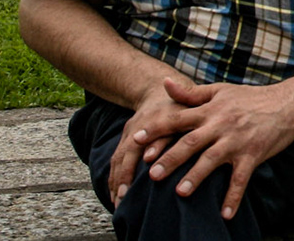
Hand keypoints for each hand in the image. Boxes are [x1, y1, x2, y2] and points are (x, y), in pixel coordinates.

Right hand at [107, 80, 189, 207]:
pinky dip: (115, 176)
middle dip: (119, 182)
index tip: (126, 193)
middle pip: (121, 160)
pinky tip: (116, 192)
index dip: (127, 173)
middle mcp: (132, 132)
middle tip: (120, 203)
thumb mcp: (178, 115)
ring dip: (114, 182)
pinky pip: (117, 160)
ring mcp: (127, 136)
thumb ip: (164, 135)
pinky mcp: (127, 139)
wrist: (160, 89)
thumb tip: (148, 158)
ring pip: (116, 161)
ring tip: (116, 204)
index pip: (130, 153)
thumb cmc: (178, 105)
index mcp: (144, 127)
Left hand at [130, 76, 293, 218]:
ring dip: (196, 177)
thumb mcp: (220, 91)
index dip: (157, 129)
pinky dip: (233, 197)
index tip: (136, 139)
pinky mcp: (253, 155)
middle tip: (152, 174)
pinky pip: (241, 179)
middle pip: (190, 143)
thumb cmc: (252, 97)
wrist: (288, 102)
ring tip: (180, 192)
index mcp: (211, 110)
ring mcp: (237, 141)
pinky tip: (225, 214)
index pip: (178, 119)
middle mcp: (221, 125)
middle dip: (170, 158)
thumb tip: (164, 84)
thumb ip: (191, 93)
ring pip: (212, 161)